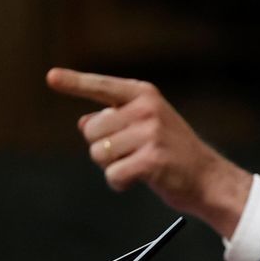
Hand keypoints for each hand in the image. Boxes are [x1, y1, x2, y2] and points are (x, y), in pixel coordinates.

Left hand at [46, 68, 251, 237]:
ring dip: (111, 167)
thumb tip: (83, 122)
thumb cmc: (173, 152)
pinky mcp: (152, 160)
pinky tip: (139, 180)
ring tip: (138, 165)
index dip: (74, 83)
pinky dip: (119, 183)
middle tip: (130, 153)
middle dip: (102, 148)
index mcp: (144, 95)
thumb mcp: (146, 127)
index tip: (50, 77)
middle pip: (91, 130)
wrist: (208, 178)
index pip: (102, 86)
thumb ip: (114, 121)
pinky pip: (112, 174)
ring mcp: (150, 133)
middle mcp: (146, 109)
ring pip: (99, 153)